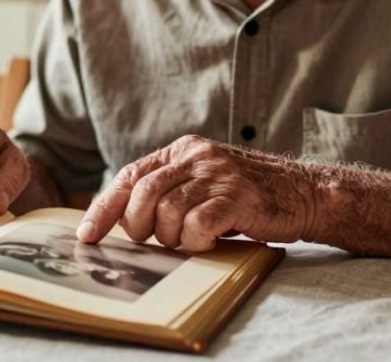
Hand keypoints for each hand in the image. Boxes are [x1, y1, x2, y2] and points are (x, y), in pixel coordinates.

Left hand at [77, 136, 315, 251]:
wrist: (303, 192)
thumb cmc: (246, 196)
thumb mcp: (202, 182)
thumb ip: (168, 190)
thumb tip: (122, 220)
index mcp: (182, 150)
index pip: (130, 175)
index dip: (105, 207)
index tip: (87, 234)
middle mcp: (197, 156)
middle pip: (143, 193)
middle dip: (137, 226)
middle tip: (151, 241)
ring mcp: (217, 175)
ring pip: (167, 211)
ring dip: (170, 237)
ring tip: (188, 240)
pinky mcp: (236, 197)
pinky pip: (197, 224)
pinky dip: (195, 241)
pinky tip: (208, 241)